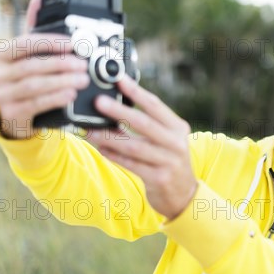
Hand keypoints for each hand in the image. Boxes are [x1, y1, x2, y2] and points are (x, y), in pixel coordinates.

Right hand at [0, 0, 89, 138]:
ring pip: (35, 85)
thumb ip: (33, 30)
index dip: (50, 42)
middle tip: (82, 64)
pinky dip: (56, 98)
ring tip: (82, 79)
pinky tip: (70, 94)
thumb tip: (39, 0)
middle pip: (31, 66)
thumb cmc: (21, 78)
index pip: (25, 44)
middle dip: (61, 64)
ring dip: (62, 81)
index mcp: (0, 55)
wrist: (12, 112)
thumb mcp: (25, 53)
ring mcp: (2, 94)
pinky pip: (36, 104)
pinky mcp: (12, 112)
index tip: (72, 44)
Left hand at [87, 76, 197, 219]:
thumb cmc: (169, 161)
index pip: (155, 105)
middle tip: (99, 102)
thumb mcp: (167, 140)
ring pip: (134, 146)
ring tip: (90, 130)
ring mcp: (169, 161)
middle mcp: (176, 143)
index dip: (136, 91)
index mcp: (178, 128)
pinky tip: (100, 148)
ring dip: (109, 137)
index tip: (119, 78)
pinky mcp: (159, 178)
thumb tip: (115, 106)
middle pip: (144, 123)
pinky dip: (114, 155)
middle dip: (119, 111)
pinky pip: (131, 164)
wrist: (183, 195)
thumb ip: (148, 124)